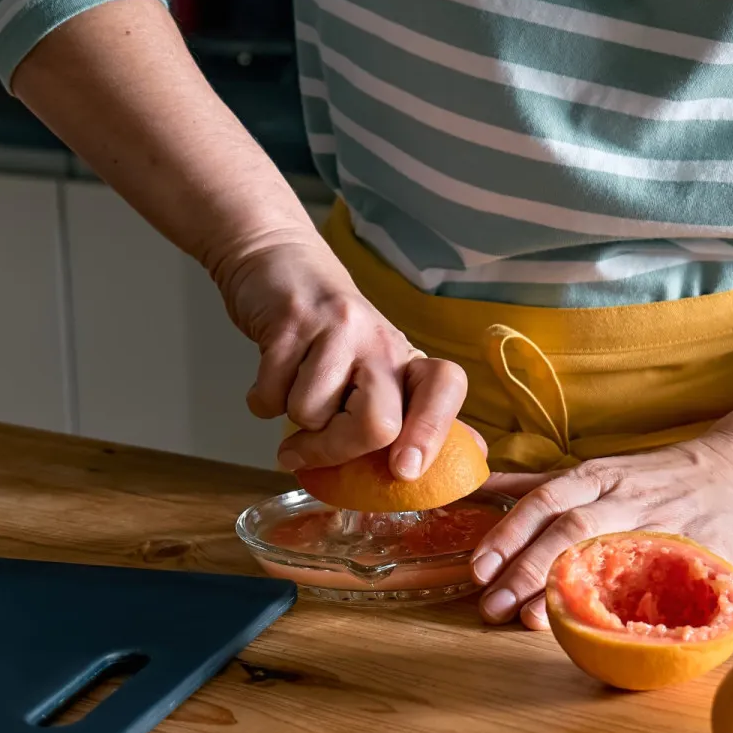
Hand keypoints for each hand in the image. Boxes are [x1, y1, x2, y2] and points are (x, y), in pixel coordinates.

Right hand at [218, 233, 466, 475]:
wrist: (280, 264)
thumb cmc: (329, 333)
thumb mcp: (375, 369)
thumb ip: (411, 414)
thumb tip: (471, 459)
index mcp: (406, 359)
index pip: (445, 388)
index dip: (430, 433)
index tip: (403, 469)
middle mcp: (381, 341)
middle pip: (377, 424)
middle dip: (334, 451)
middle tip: (309, 450)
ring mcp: (337, 328)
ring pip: (312, 414)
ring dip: (291, 419)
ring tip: (293, 389)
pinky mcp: (290, 324)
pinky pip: (270, 395)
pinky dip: (261, 401)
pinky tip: (272, 377)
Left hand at [467, 430, 732, 629]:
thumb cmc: (663, 476)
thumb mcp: (601, 470)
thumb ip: (543, 484)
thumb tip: (479, 488)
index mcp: (598, 476)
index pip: (544, 499)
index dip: (509, 532)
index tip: (477, 567)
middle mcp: (625, 496)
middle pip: (568, 526)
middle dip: (525, 565)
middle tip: (490, 603)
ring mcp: (662, 523)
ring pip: (609, 551)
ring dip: (565, 586)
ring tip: (530, 619)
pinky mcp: (699, 549)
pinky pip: (663, 575)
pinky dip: (634, 598)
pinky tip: (609, 626)